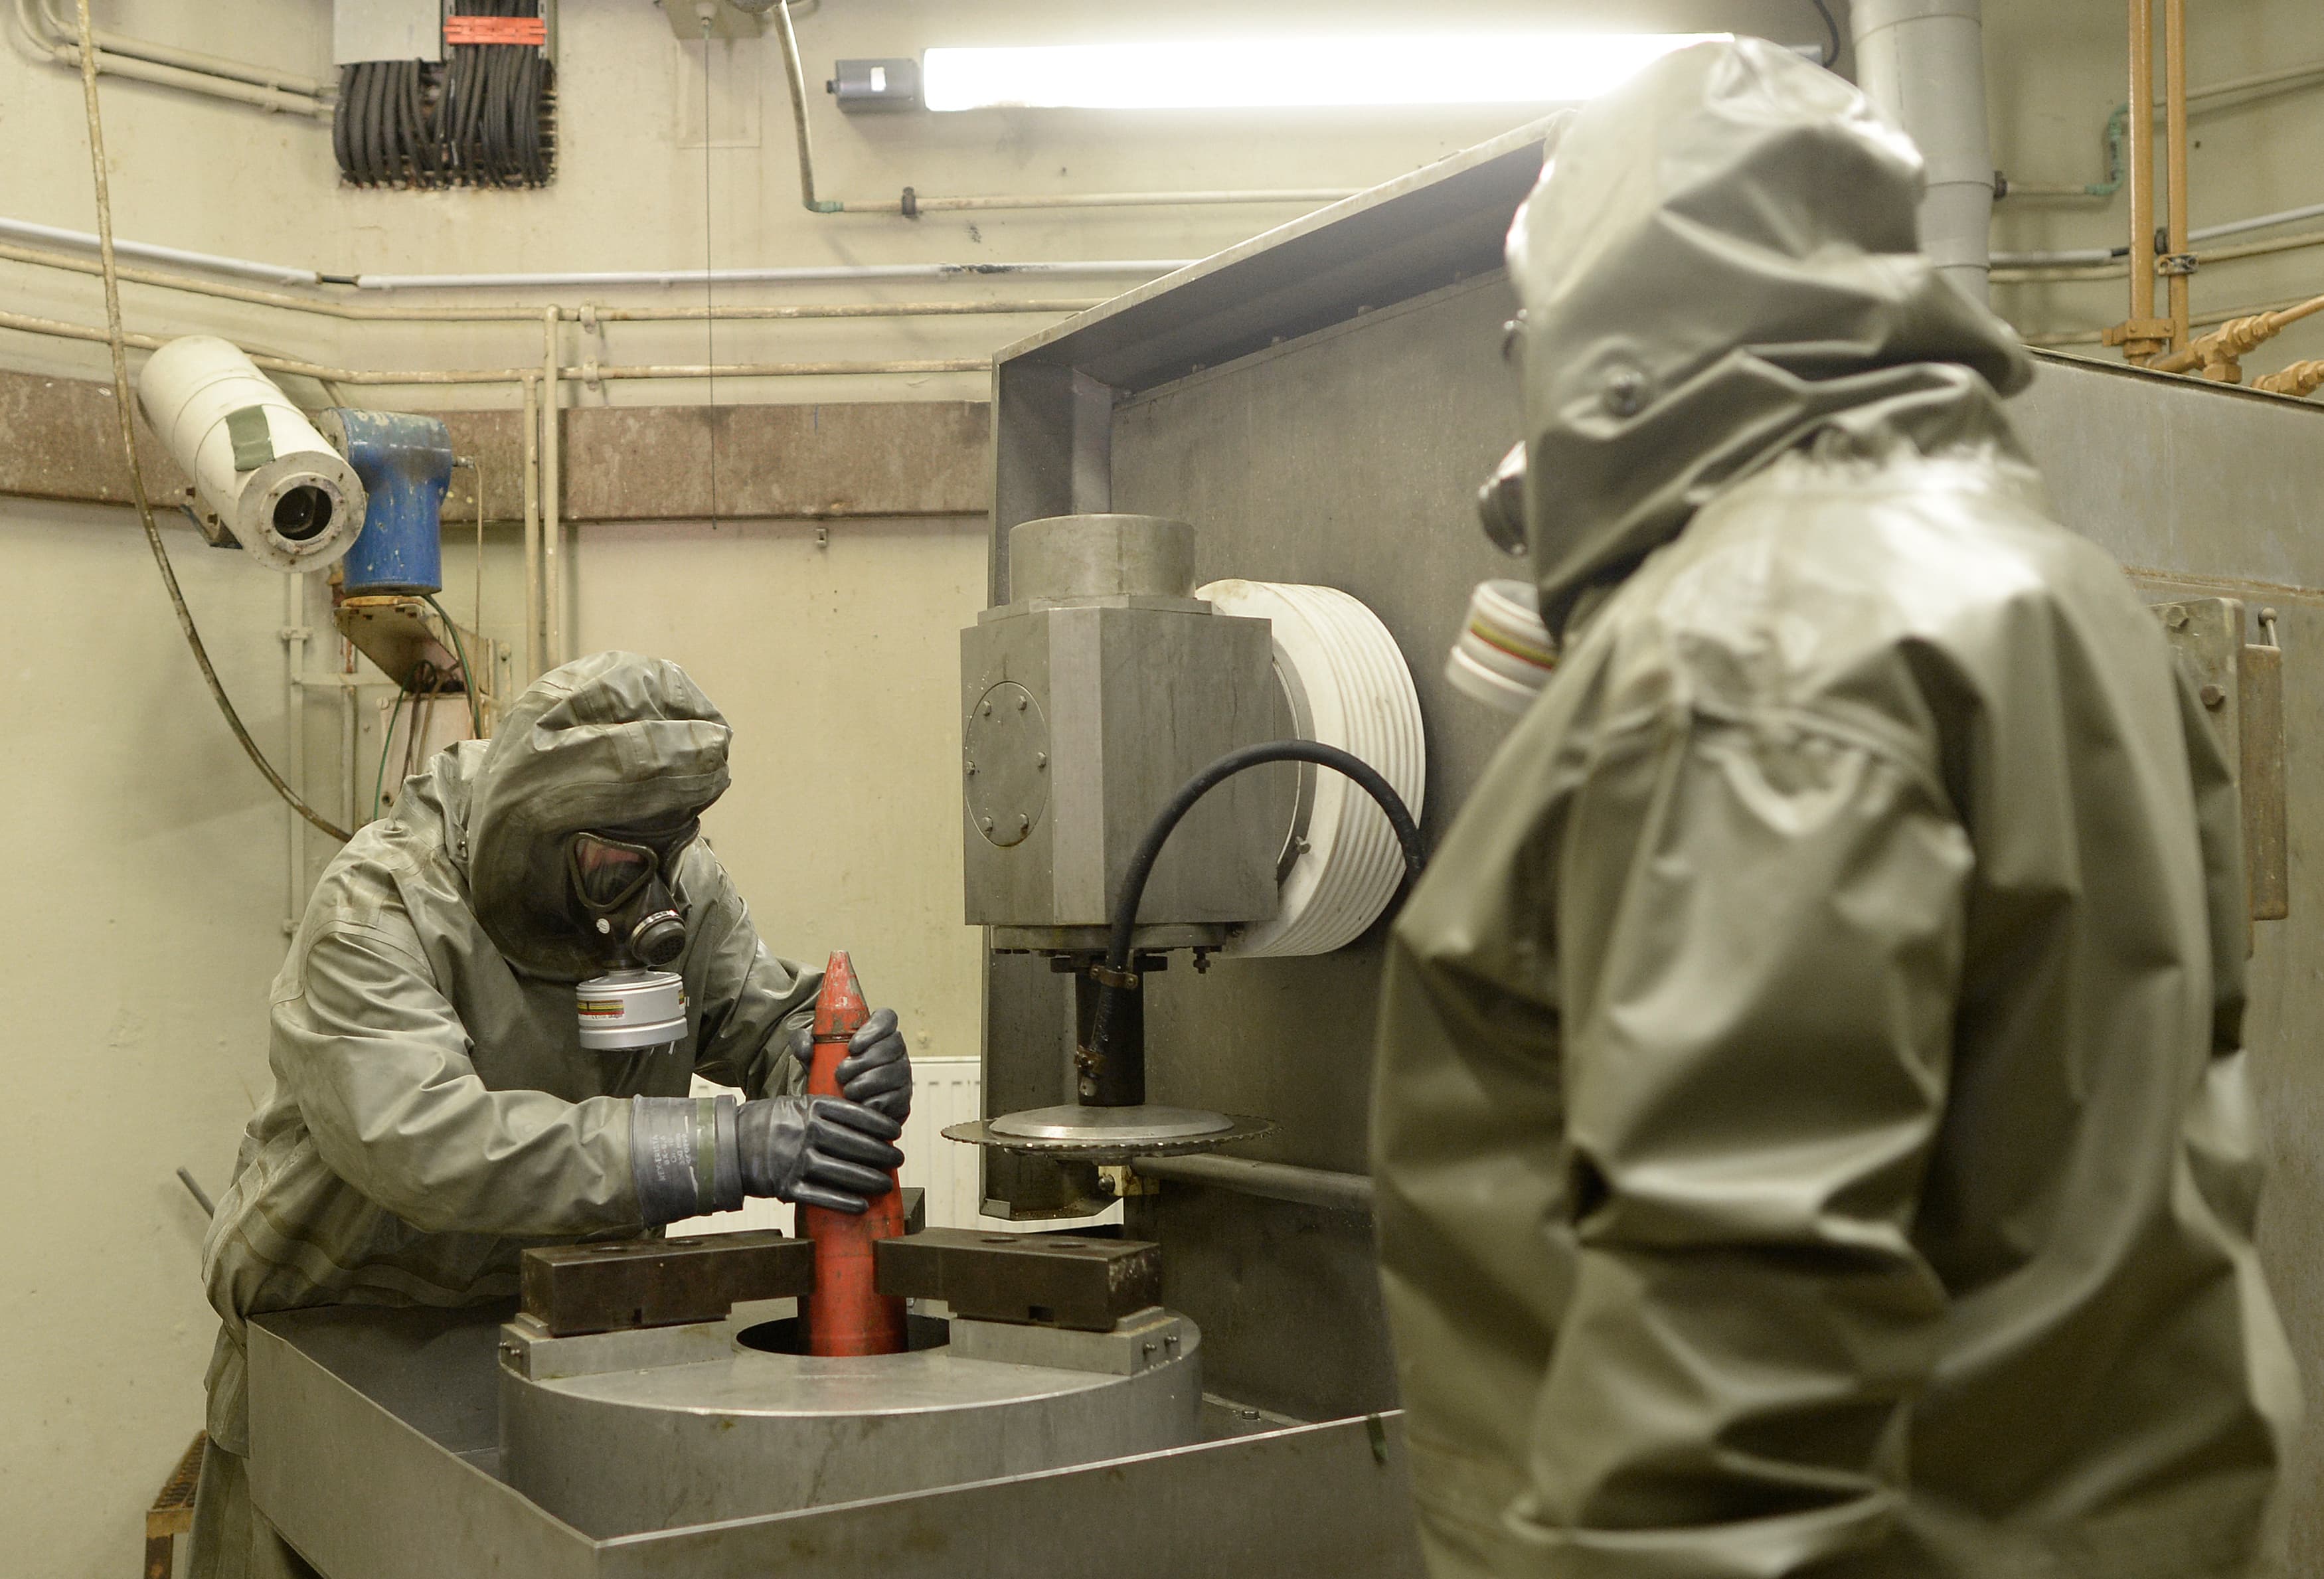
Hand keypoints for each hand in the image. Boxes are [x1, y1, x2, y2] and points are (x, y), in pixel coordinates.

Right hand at [735, 1095, 900, 1213]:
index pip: (854, 1115)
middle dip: (881, 1154)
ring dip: (869, 1179)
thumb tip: (863, 1122)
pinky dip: (844, 1202)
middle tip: (898, 1159)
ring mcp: (795, 1160)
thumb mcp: (794, 1104)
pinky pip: (822, 1196)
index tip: (895, 1132)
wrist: (729, 1146)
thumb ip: (823, 1110)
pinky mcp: (786, 1186)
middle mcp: (805, 1132)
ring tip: (886, 1182)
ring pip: (842, 1171)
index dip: (879, 1124)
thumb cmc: (767, 1123)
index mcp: (810, 1108)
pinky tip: (862, 1204)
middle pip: (854, 1144)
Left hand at [784, 1007, 912, 1122]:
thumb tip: (806, 1047)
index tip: (852, 1046)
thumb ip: (802, 1042)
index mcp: (878, 1033)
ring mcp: (902, 1076)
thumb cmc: (829, 1075)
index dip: (874, 1029)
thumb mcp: (812, 1056)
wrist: (836, 1106)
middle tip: (841, 1073)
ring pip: (893, 1073)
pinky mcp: (902, 1101)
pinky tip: (860, 1104)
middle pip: (891, 1046)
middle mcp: (895, 1051)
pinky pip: (893, 1099)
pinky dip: (872, 1103)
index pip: (887, 1017)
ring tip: (848, 1089)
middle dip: (863, 1062)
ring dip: (866, 1083)